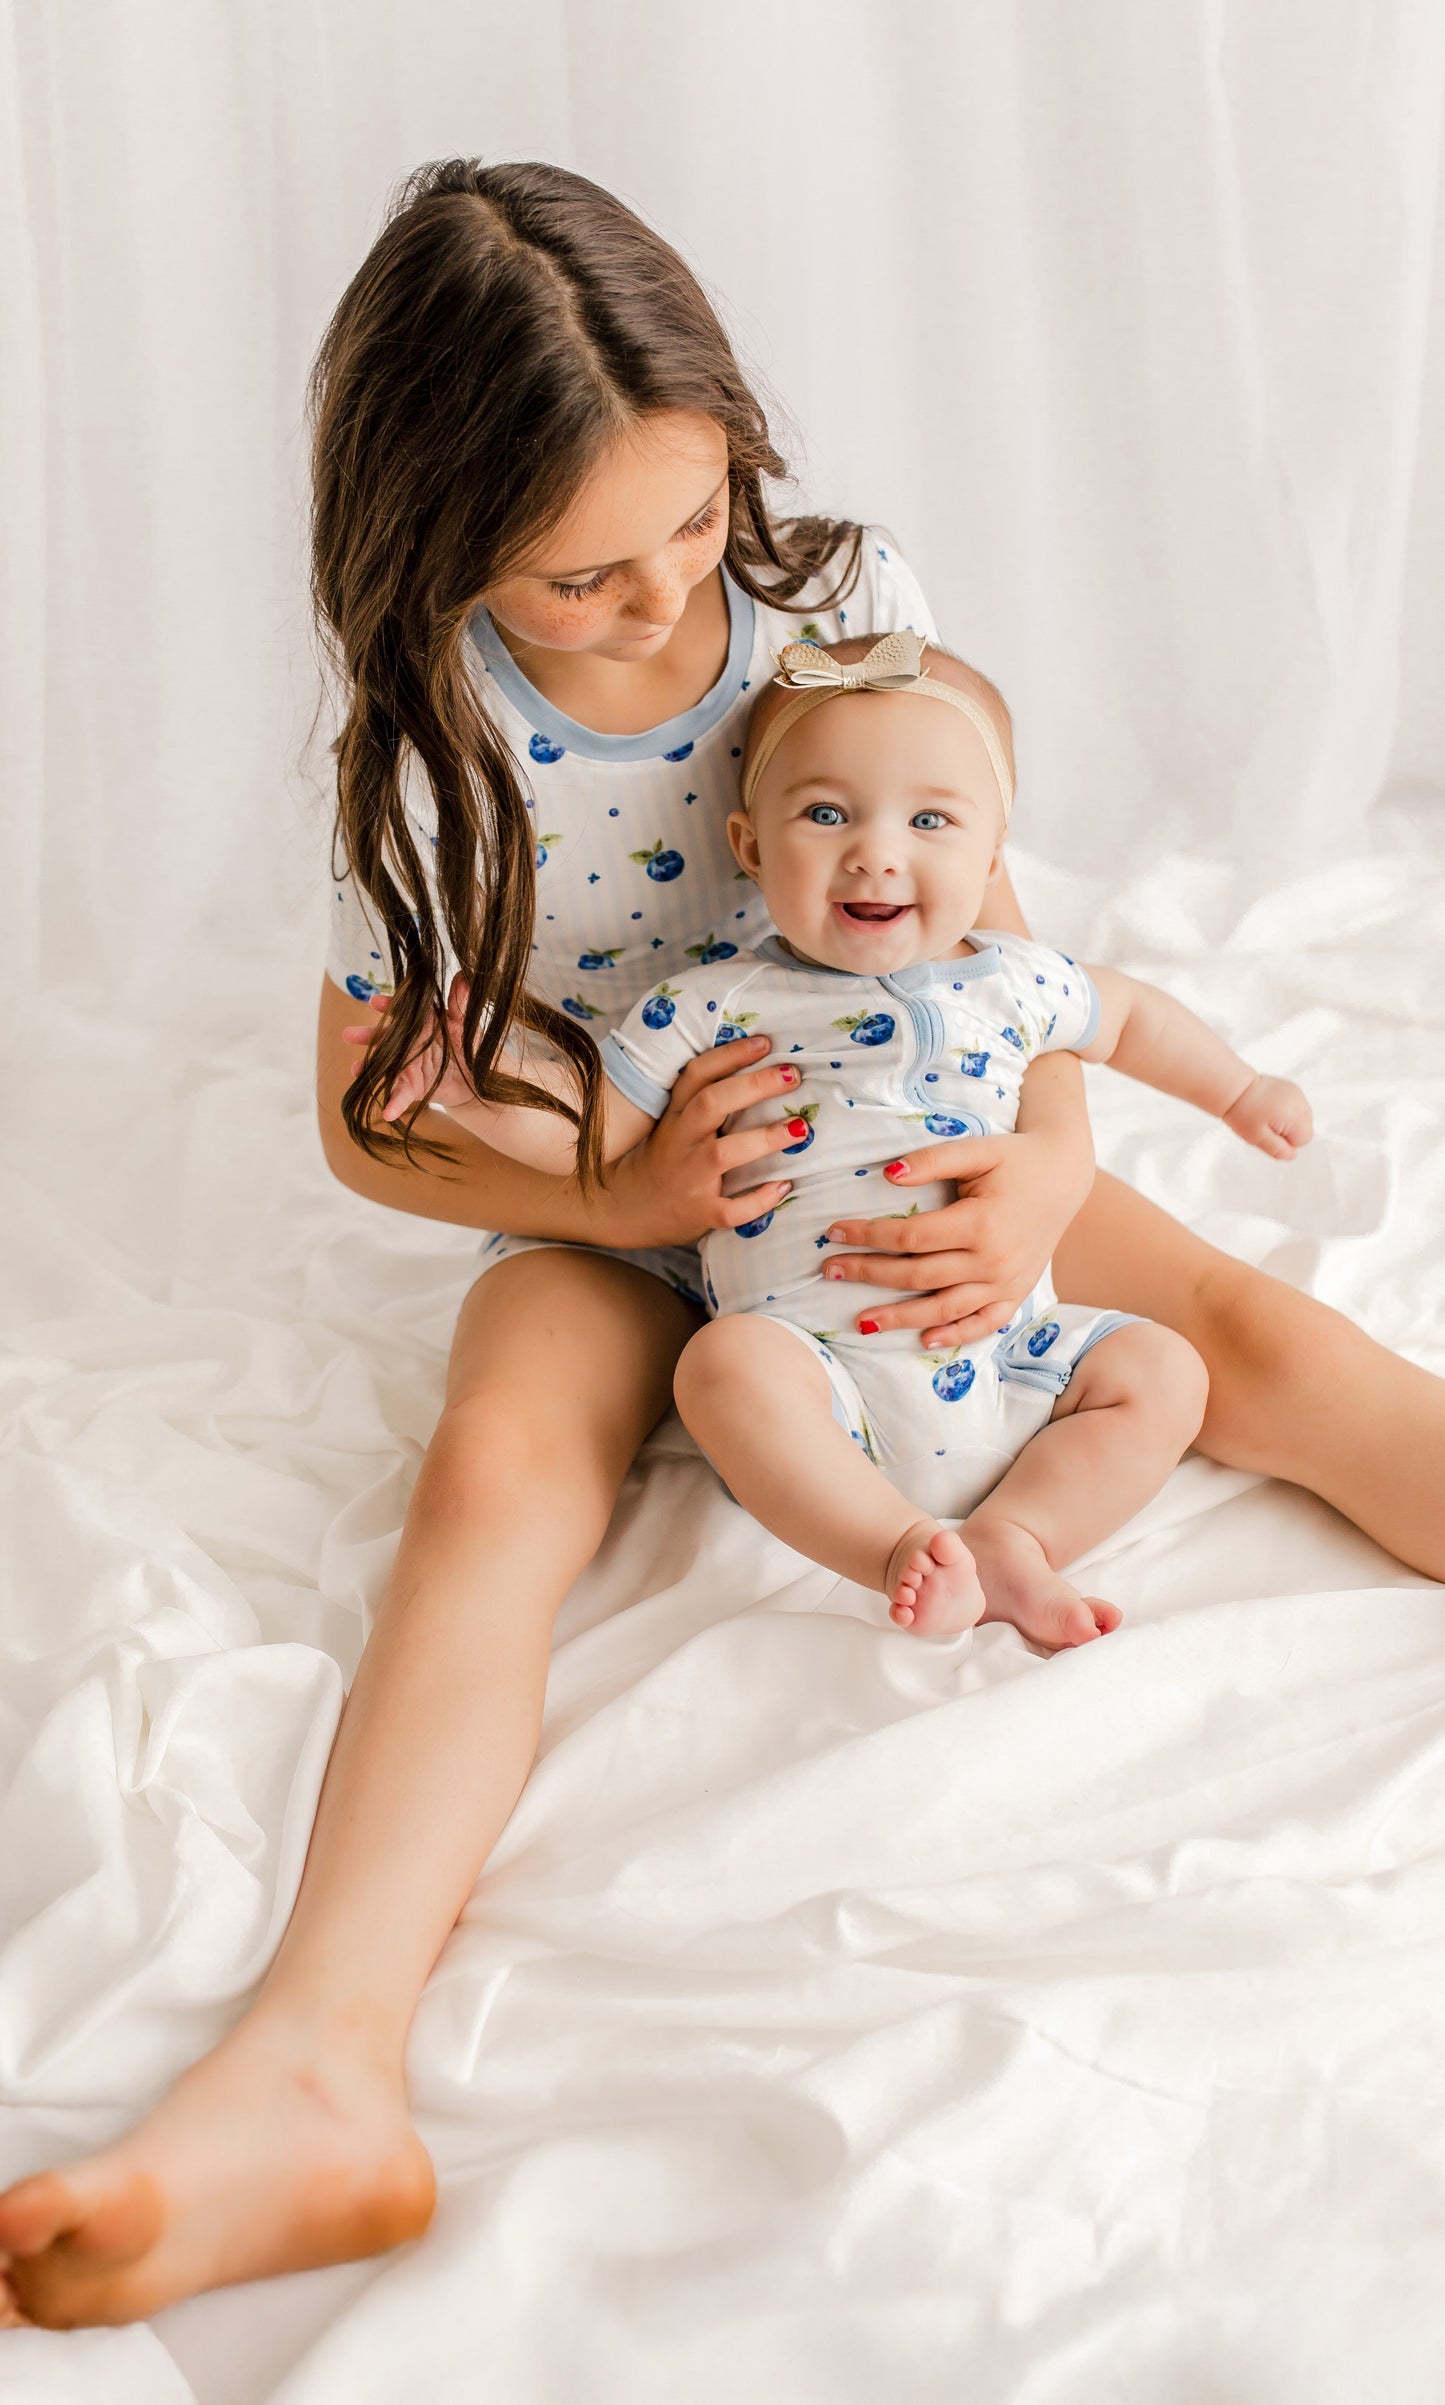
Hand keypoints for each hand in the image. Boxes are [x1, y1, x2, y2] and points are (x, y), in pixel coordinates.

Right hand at [342, 974, 475, 1119]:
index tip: (374, 1002)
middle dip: (365, 1036)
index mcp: (420, 1023)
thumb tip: (462, 977)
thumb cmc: (471, 1046)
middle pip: (383, 1038)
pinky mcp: (413, 1087)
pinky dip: (393, 1103)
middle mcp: (409, 1043)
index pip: (400, 1011)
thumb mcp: (467, 1024)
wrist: (481, 1078)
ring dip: (367, 1068)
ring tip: (355, 1069)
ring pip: (383, 1065)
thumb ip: (461, 1003)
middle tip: (348, 1034)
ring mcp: (408, 1066)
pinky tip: (386, 1111)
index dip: (386, 1006)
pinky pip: (400, 1095)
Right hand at [598, 1035, 805, 1249]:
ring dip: (764, 1139)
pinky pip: (729, 1208)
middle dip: (754, 1086)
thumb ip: (705, 1103)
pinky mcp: (699, 1212)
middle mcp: (680, 1141)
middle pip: (712, 1104)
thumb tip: (762, 1072)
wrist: (627, 1208)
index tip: (765, 1043)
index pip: (698, 1075)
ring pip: (723, 1153)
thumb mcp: (674, 1125)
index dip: (731, 1056)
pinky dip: (757, 1200)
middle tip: (792, 1075)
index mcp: (676, 1116)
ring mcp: (689, 1177)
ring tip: (799, 1128)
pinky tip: (783, 1187)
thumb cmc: (664, 1161)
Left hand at [818, 1124, 1095, 1347]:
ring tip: (860, 1322)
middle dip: (869, 1274)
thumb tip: (886, 1174)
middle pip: (917, 1277)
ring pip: (943, 1309)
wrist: (1066, 1176)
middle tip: (830, 1271)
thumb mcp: (977, 1149)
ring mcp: (1007, 1283)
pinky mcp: (1017, 1294)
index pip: (909, 1238)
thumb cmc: (1016, 1159)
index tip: (835, 1232)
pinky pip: (984, 1324)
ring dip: (899, 1318)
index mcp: (980, 1223)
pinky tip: (924, 1340)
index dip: (867, 1236)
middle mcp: (993, 1261)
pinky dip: (955, 1335)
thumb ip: (932, 1160)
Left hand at [1223, 1072, 1312, 1159]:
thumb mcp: (1258, 1138)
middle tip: (1266, 1125)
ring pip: (1301, 1118)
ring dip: (1287, 1121)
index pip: (1304, 1140)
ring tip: (1267, 1116)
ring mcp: (1297, 1093)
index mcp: (1295, 1115)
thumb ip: (1277, 1150)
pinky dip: (1286, 1110)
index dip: (1286, 1142)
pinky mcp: (1292, 1088)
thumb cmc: (1243, 1110)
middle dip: (1288, 1132)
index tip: (1270, 1134)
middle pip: (1305, 1128)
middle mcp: (1300, 1102)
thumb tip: (1292, 1155)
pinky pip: (1295, 1107)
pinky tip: (1270, 1107)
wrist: (1235, 1087)